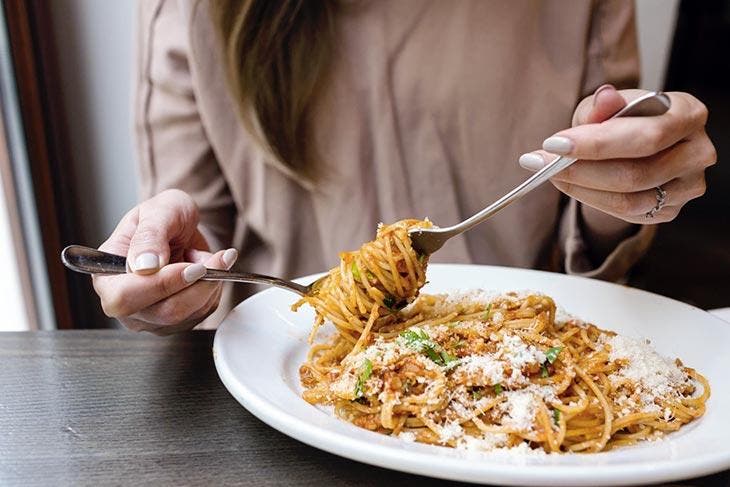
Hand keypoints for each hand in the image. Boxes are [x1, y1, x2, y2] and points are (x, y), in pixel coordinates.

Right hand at [92, 189, 237, 334]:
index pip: (125, 297)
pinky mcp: (176, 322)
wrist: (182, 226)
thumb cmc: (164, 216)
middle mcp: (124, 303)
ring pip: (187, 315)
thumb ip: (150, 235)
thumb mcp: (159, 211)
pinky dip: (213, 290)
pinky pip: (202, 313)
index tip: (193, 265)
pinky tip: (209, 271)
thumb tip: (145, 266)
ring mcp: (150, 317)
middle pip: (163, 312)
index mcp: (107, 275)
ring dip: (209, 284)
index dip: (162, 284)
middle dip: (196, 284)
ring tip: (212, 257)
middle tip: (216, 258)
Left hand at [519, 85, 716, 223]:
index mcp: (689, 114)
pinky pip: (626, 213)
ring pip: (628, 200)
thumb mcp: (608, 105)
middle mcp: (697, 152)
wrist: (636, 144)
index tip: (553, 144)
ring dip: (580, 188)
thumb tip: (604, 99)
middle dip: (580, 169)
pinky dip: (591, 200)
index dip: (597, 144)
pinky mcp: (670, 209)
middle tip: (541, 162)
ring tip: (550, 173)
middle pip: (636, 173)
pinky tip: (571, 185)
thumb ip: (603, 106)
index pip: (646, 136)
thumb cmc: (625, 119)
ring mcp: (688, 186)